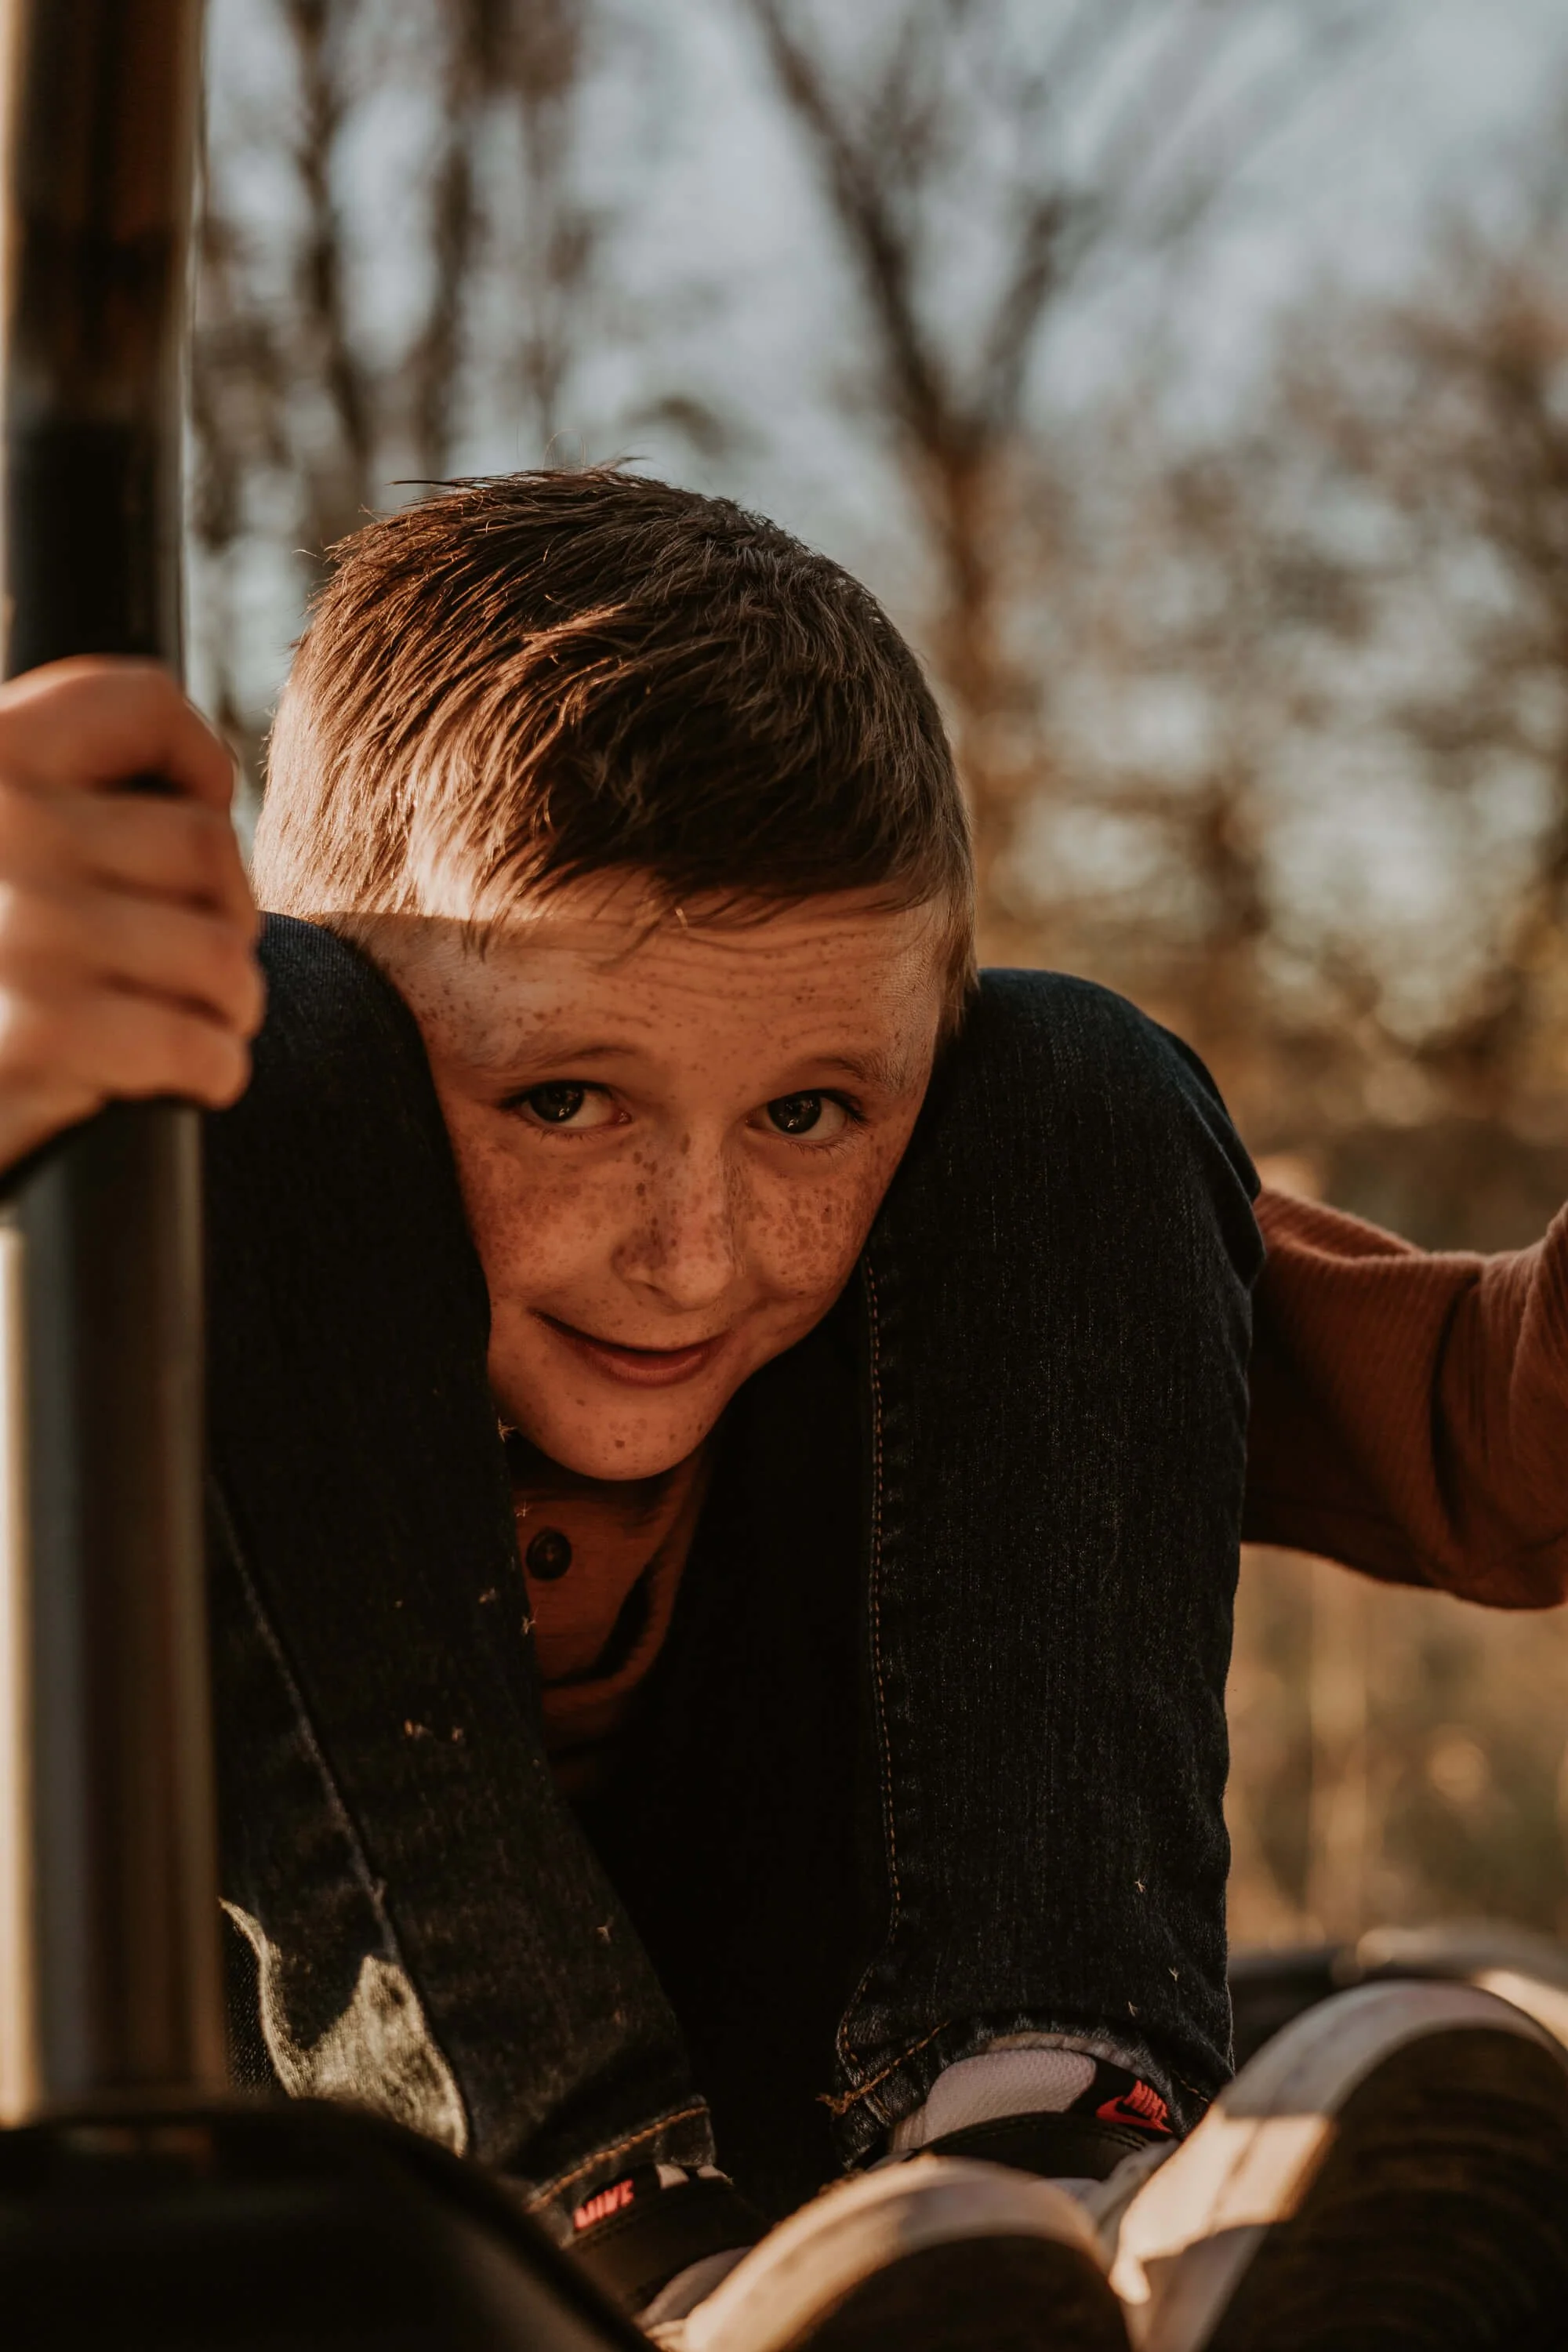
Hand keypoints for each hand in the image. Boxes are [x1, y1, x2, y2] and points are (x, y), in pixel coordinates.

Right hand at [0, 657, 262, 1172]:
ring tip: (188, 1018)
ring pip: (221, 950)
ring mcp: (22, 929)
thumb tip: (204, 786)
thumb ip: (69, 793)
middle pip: (203, 843)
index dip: (196, 770)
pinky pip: (200, 1044)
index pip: (139, 701)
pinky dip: (212, 1070)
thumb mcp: (9, 843)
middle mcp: (0, 824)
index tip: (190, 819)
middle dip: (223, 915)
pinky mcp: (44, 1033)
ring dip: (227, 1002)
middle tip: (189, 959)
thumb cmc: (1, 970)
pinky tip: (183, 1074)